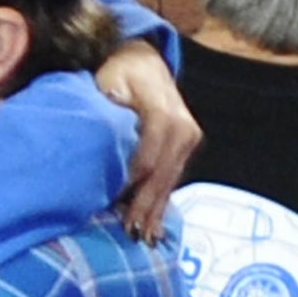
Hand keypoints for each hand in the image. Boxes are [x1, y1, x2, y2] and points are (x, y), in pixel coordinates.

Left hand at [96, 39, 201, 243]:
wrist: (143, 59)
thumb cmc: (117, 71)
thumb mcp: (109, 79)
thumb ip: (109, 101)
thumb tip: (110, 118)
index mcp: (163, 113)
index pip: (145, 159)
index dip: (128, 184)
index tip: (110, 204)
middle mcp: (182, 128)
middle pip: (161, 175)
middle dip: (145, 205)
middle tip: (130, 233)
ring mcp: (188, 138)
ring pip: (169, 180)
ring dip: (156, 209)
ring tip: (143, 237)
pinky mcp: (186, 145)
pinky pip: (173, 177)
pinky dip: (162, 201)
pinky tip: (155, 225)